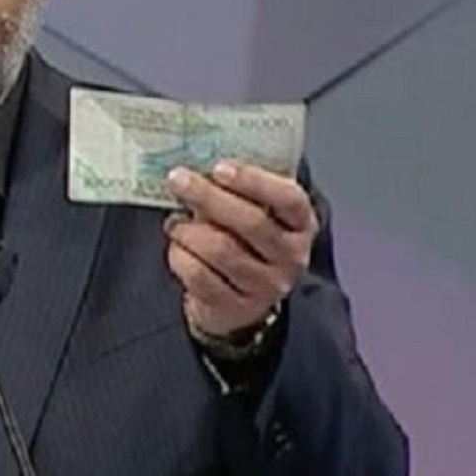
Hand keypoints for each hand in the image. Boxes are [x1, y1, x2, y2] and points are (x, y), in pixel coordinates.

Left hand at [164, 161, 317, 338]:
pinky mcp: (237, 308)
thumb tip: (196, 170)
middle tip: (178, 179)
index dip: (254, 181)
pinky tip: (177, 246)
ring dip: (188, 230)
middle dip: (208, 197)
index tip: (219, 168)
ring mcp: (267, 286)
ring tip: (175, 221)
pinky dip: (180, 256)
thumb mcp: (252, 212)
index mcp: (301, 224)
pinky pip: (200, 276)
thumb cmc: (244, 242)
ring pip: (221, 250)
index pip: (288, 198)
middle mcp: (291, 257)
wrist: (239, 300)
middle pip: (251, 222)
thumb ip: (234, 191)